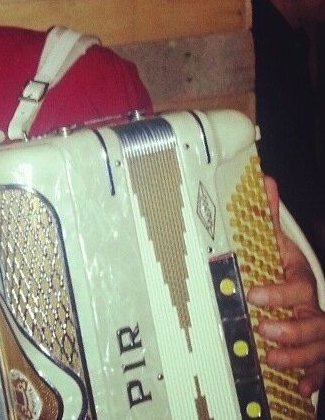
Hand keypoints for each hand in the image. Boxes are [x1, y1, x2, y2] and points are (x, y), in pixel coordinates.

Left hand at [246, 176, 324, 396]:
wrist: (297, 284)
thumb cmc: (281, 265)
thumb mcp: (275, 242)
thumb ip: (267, 217)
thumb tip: (264, 181)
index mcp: (302, 281)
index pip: (298, 288)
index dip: (278, 293)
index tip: (253, 295)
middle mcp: (314, 307)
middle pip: (314, 322)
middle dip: (291, 329)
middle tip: (264, 330)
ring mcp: (319, 330)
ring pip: (320, 348)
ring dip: (298, 356)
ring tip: (273, 360)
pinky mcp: (317, 351)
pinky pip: (322, 368)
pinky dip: (312, 378)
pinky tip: (299, 388)